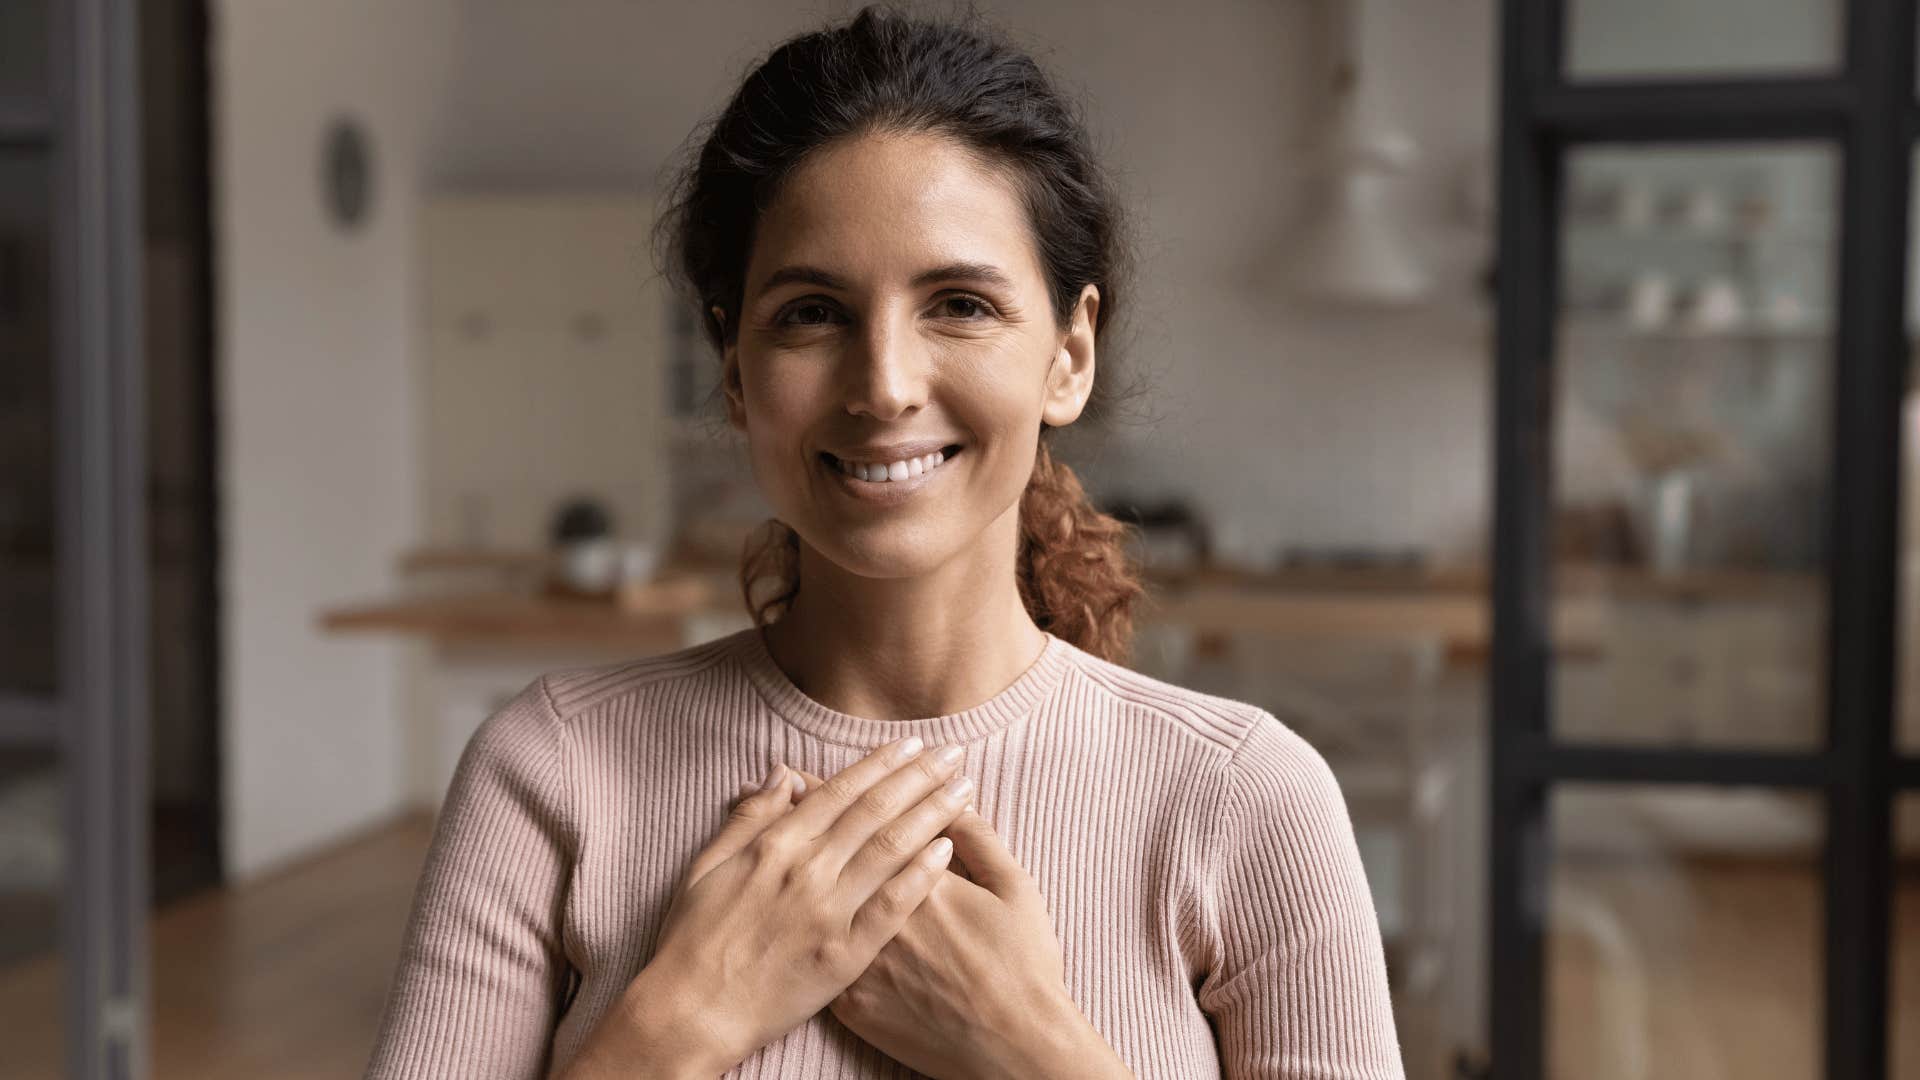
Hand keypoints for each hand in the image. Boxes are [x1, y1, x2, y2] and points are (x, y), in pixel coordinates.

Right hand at [635, 738, 972, 1071]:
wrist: (691, 1011)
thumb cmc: (693, 939)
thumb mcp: (708, 865)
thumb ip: (750, 816)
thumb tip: (783, 773)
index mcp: (775, 844)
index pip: (842, 790)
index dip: (882, 763)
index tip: (914, 744)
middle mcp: (807, 869)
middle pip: (877, 810)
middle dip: (921, 776)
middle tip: (955, 754)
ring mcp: (828, 911)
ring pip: (891, 849)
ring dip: (933, 813)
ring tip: (964, 789)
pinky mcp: (844, 955)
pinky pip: (892, 907)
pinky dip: (920, 875)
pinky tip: (948, 852)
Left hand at [773, 763, 1082, 1079]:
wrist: (1012, 1049)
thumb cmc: (1023, 966)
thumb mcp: (1015, 889)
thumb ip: (980, 839)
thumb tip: (953, 799)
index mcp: (917, 877)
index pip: (864, 818)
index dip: (834, 787)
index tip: (809, 767)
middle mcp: (878, 913)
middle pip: (828, 851)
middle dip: (801, 811)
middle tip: (780, 778)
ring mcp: (859, 960)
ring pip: (811, 899)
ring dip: (788, 859)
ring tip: (768, 831)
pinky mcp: (851, 1003)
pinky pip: (813, 959)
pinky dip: (793, 922)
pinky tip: (781, 903)